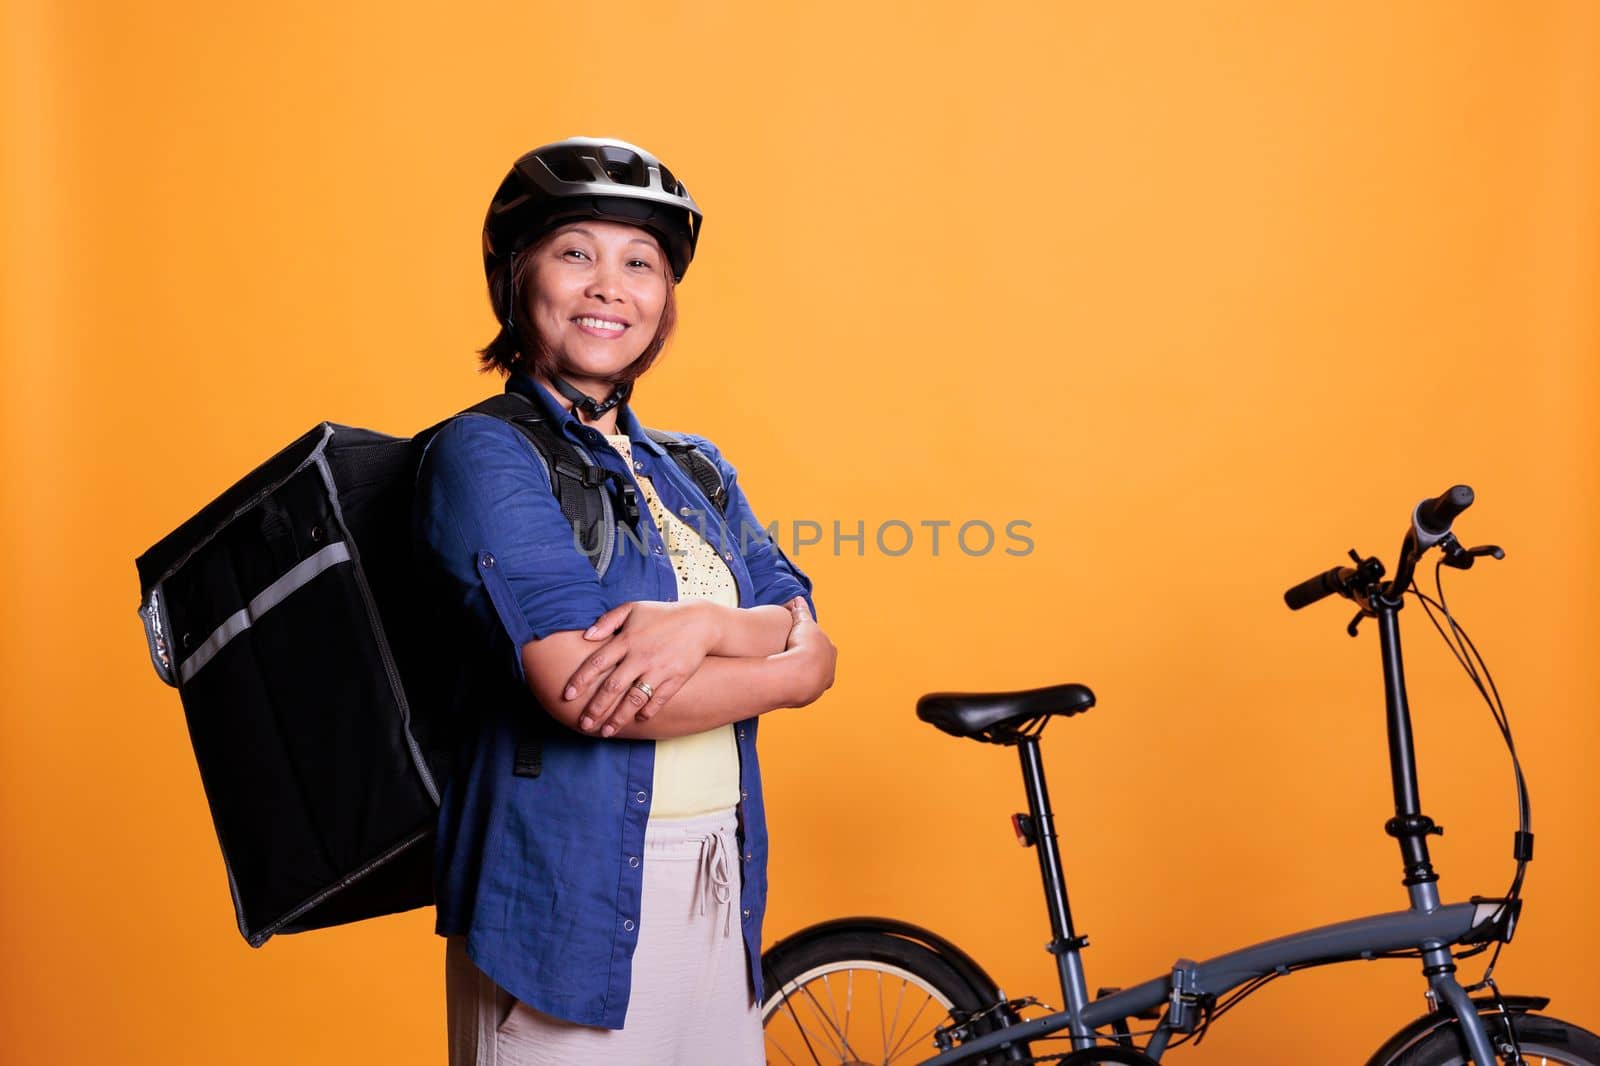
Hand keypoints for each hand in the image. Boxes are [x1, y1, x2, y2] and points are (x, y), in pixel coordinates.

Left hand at [563, 600, 719, 736]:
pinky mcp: (675, 678)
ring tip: (606, 732)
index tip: (567, 696)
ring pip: (634, 699)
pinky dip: (647, 711)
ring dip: (618, 718)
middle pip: (612, 687)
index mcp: (627, 640)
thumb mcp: (633, 609)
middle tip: (584, 724)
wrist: (701, 622)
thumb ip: (607, 621)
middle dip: (596, 708)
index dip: (580, 680)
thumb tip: (586, 636)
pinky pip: (658, 700)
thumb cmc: (662, 615)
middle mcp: (641, 657)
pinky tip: (637, 719)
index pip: (597, 663)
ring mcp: (659, 669)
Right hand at [779, 596, 835, 701]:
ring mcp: (821, 684)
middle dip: (812, 661)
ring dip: (804, 676)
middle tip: (796, 658)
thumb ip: (801, 612)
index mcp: (831, 650)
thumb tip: (798, 599)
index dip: (812, 643)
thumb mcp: (802, 624)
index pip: (823, 646)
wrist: (799, 673)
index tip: (802, 642)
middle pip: (822, 664)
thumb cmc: (802, 645)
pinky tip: (787, 683)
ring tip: (790, 673)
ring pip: (814, 679)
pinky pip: (803, 690)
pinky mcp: (810, 696)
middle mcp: (830, 669)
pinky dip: (796, 686)